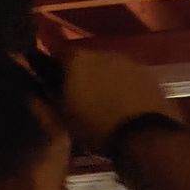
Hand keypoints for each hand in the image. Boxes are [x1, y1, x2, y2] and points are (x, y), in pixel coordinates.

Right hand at [55, 49, 177, 152]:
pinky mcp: (153, 77)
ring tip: (111, 104)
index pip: (58, 55)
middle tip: (86, 97)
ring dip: (110, 81)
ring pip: (113, 69)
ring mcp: (131, 62)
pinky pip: (134, 80)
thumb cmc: (97, 127)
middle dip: (86, 75)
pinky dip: (130, 89)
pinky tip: (131, 106)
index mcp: (77, 58)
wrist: (147, 137)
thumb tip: (36, 88)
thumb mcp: (65, 116)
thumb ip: (49, 96)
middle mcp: (104, 52)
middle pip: (89, 61)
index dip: (57, 70)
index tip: (58, 85)